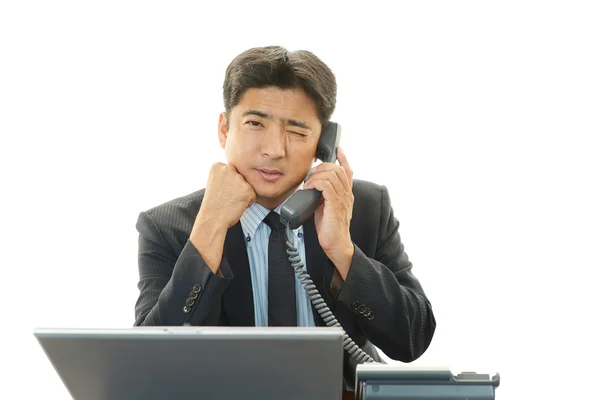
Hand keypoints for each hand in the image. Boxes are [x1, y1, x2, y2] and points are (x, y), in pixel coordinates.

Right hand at [190, 163, 255, 273]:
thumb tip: (239, 172)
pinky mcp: (247, 189)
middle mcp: (228, 169)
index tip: (220, 191)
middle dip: (237, 187)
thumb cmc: (213, 204)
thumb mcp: (215, 182)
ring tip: (230, 201)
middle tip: (226, 197)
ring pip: (248, 185)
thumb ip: (225, 174)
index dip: (228, 183)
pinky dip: (247, 202)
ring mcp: (238, 178)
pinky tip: (236, 205)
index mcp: (218, 166)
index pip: (232, 171)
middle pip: (241, 176)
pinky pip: (253, 195)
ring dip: (243, 194)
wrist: (212, 219)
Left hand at [304, 147, 354, 279]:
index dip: (343, 159)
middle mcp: (347, 194)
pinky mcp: (335, 204)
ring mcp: (342, 199)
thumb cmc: (329, 228)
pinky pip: (326, 185)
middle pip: (338, 169)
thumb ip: (323, 195)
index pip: (348, 171)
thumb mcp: (326, 207)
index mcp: (346, 194)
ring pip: (331, 174)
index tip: (338, 150)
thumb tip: (312, 186)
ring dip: (316, 175)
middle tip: (311, 174)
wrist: (336, 244)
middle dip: (322, 166)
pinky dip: (315, 183)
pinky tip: (308, 189)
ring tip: (308, 183)